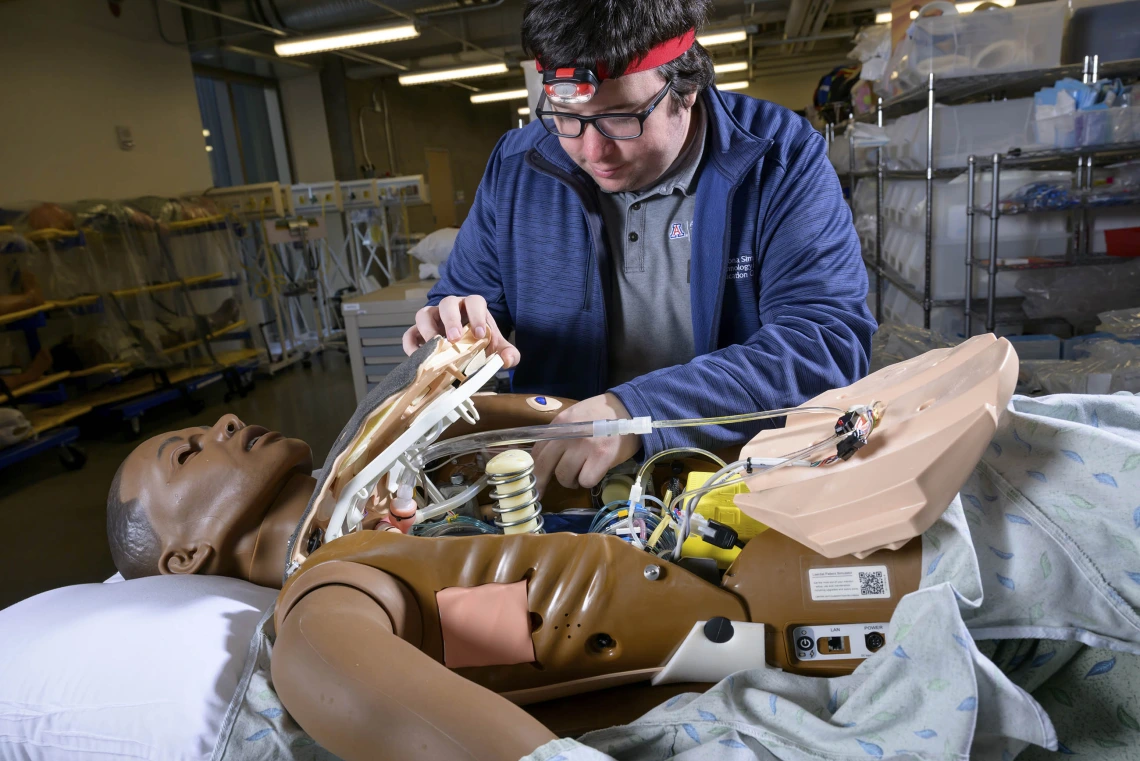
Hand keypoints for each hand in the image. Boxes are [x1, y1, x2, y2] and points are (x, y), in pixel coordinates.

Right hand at [402, 295, 519, 367]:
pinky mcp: (418, 333)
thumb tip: (507, 360)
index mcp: (472, 308)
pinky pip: (410, 334)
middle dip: (451, 320)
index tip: (480, 334)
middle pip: (447, 304)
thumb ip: (509, 353)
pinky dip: (411, 345)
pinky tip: (418, 357)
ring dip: (428, 329)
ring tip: (435, 347)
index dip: (477, 315)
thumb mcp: (498, 348)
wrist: (466, 350)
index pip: (474, 302)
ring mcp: (432, 319)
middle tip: (455, 339)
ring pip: (424, 314)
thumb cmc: (481, 343)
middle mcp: (450, 309)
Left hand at [533, 393, 640, 492]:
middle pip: (545, 465)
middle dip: (541, 483)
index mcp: (560, 423)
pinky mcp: (601, 458)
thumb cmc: (602, 416)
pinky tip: (594, 473)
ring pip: (564, 476)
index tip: (532, 479)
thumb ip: (558, 433)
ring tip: (580, 474)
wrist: (630, 410)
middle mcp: (569, 434)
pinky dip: (588, 481)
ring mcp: (585, 447)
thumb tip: (542, 457)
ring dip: (571, 481)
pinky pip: (585, 481)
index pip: (537, 450)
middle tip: (540, 494)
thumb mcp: (575, 417)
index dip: (533, 468)